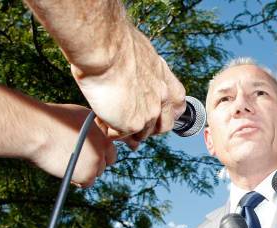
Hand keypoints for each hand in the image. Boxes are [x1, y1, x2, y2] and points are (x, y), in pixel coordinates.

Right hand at [30, 103, 116, 186]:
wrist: (36, 129)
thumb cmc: (49, 119)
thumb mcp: (78, 115)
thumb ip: (90, 127)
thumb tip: (91, 134)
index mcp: (102, 133)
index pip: (109, 151)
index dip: (98, 154)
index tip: (87, 155)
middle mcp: (104, 147)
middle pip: (102, 164)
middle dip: (91, 164)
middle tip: (75, 161)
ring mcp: (97, 161)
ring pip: (95, 174)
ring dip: (83, 172)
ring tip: (67, 165)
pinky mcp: (87, 174)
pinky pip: (86, 183)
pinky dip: (77, 180)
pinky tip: (66, 173)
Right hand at [71, 25, 185, 141]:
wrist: (104, 46)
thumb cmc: (114, 43)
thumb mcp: (140, 54)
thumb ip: (144, 71)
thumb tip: (136, 77)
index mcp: (167, 80)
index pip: (177, 105)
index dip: (165, 111)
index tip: (153, 112)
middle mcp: (163, 98)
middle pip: (163, 126)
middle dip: (149, 127)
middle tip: (128, 119)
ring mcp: (150, 114)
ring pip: (141, 134)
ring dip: (125, 129)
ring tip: (108, 113)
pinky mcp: (132, 124)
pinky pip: (118, 135)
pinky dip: (107, 128)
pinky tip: (99, 115)